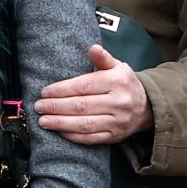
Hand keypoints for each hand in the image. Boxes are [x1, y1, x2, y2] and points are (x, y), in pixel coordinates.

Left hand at [37, 45, 151, 144]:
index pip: (84, 86)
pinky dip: (73, 136)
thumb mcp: (118, 67)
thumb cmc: (124, 84)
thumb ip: (103, 58)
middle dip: (56, 107)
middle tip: (39, 107)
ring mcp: (117, 122)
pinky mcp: (115, 137)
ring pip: (84, 124)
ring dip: (60, 123)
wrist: (147, 108)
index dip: (62, 90)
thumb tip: (92, 48)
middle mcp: (119, 102)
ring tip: (43, 121)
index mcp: (118, 82)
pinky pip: (90, 138)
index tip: (45, 92)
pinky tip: (59, 131)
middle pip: (81, 106)